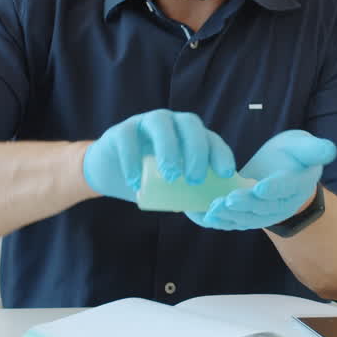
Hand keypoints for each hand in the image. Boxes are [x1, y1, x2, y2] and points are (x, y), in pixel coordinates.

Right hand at [83, 110, 235, 200]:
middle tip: (194, 179)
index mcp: (189, 136)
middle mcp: (171, 123)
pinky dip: (132, 160)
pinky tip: (136, 184)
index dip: (220, 154)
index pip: (211, 138)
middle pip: (189, 123)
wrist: (112, 174)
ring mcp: (145, 123)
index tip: (225, 174)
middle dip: (196, 150)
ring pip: (160, 122)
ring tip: (170, 177)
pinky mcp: (120, 131)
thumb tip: (210, 214)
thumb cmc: (150, 181)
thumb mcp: (174, 191)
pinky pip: (127, 137)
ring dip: (168, 148)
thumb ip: (191, 199)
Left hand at [186, 130, 336, 230]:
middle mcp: (281, 204)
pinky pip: (233, 222)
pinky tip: (202, 215)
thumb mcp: (305, 147)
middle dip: (245, 205)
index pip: (285, 188)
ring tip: (213, 209)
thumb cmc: (294, 157)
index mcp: (296, 184)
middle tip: (229, 199)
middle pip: (263, 207)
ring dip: (229, 216)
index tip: (260, 187)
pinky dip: (218, 221)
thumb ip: (315, 149)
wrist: (283, 174)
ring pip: (246, 219)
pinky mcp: (248, 217)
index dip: (273, 188)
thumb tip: (330, 149)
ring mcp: (263, 214)